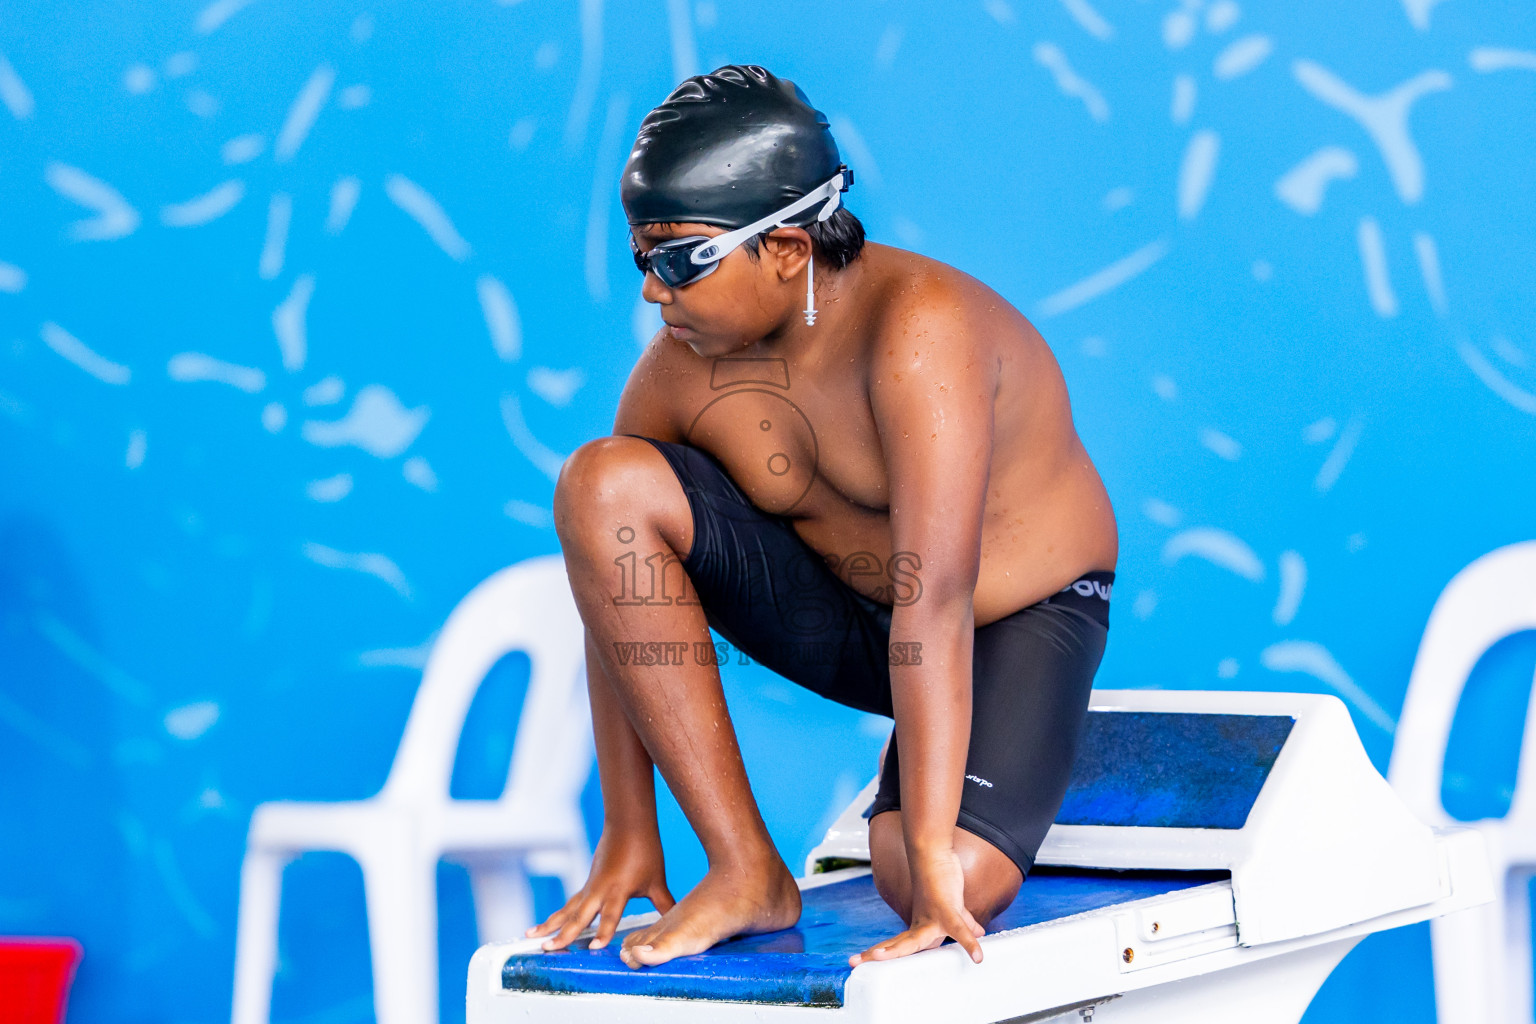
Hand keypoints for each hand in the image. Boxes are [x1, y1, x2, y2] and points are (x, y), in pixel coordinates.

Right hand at [525, 827, 675, 950]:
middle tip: (547, 948)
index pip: (611, 915)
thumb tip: (678, 924)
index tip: (593, 948)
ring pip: (567, 910)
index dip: (603, 932)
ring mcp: (590, 887)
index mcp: (618, 889)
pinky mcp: (587, 885)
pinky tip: (543, 926)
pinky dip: (556, 916)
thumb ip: (664, 905)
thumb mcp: (657, 881)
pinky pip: (569, 904)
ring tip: (530, 937)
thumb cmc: (645, 851)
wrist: (628, 823)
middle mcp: (599, 889)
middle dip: (563, 934)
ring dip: (549, 924)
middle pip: (579, 915)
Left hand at [849, 847, 983, 966]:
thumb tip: (978, 933)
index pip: (900, 945)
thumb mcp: (955, 909)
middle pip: (898, 947)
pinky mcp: (947, 911)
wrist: (935, 854)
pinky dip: (968, 942)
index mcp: (921, 928)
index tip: (864, 962)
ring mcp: (932, 919)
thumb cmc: (943, 881)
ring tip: (877, 958)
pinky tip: (977, 956)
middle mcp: (922, 926)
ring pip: (914, 942)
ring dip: (895, 951)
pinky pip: (959, 930)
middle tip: (851, 963)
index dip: (885, 954)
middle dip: (877, 955)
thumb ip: (965, 924)